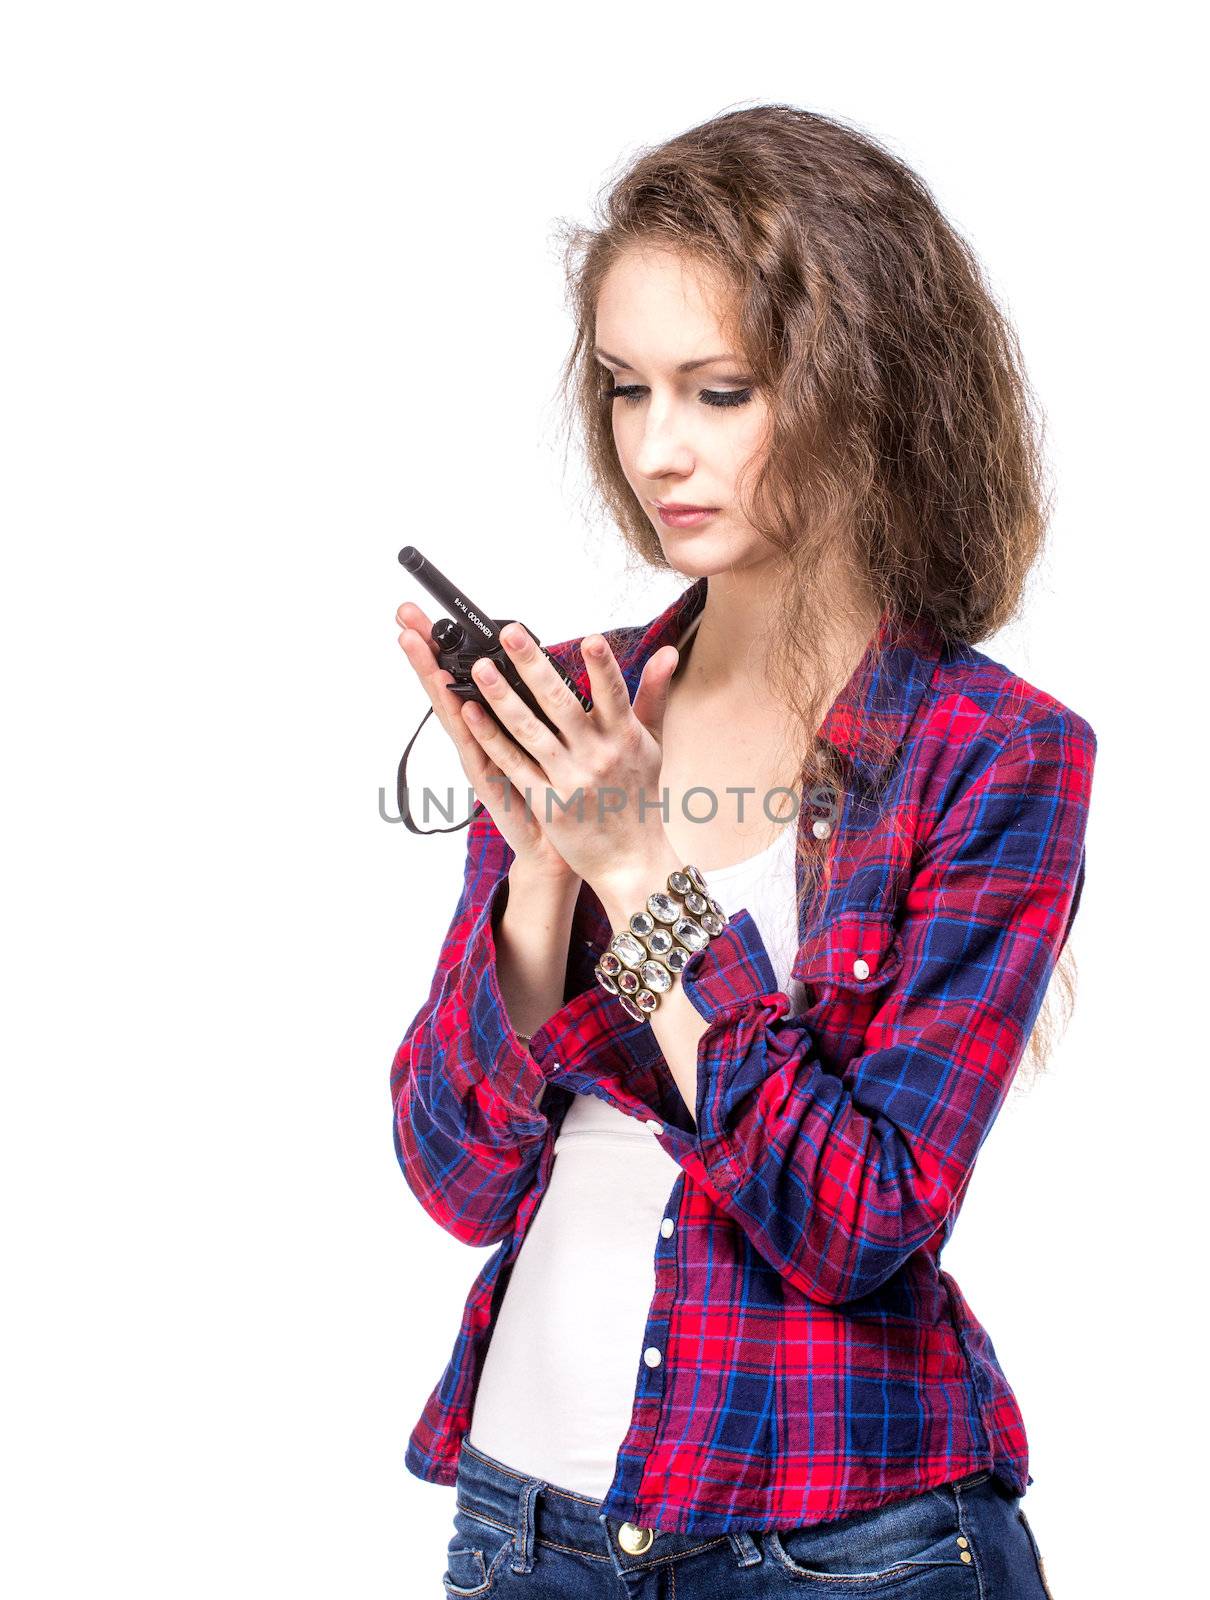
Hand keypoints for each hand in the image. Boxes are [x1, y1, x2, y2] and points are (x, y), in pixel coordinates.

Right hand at [395, 601, 577, 888]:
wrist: (554, 850)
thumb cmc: (557, 793)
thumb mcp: (555, 739)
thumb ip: (551, 703)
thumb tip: (551, 666)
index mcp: (493, 725)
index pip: (463, 675)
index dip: (445, 643)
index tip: (427, 612)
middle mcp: (479, 739)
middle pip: (447, 686)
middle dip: (425, 650)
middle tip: (405, 615)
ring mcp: (481, 760)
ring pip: (454, 711)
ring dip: (433, 677)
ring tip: (415, 644)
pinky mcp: (494, 784)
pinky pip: (480, 751)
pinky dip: (469, 728)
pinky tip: (457, 702)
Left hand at [456, 619, 680, 902]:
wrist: (631, 859)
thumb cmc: (639, 796)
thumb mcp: (653, 743)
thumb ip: (653, 693)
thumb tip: (666, 651)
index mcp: (624, 737)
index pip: (614, 694)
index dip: (602, 667)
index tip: (590, 639)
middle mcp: (596, 756)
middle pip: (560, 704)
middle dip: (533, 666)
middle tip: (511, 634)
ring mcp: (569, 780)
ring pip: (529, 732)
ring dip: (502, 698)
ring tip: (481, 668)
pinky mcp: (546, 802)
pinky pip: (513, 765)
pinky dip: (491, 738)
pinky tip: (471, 713)